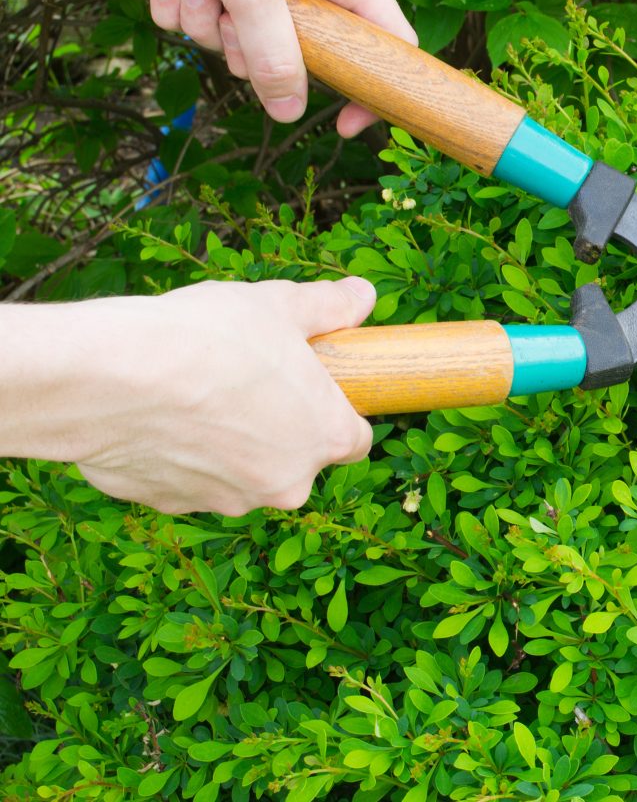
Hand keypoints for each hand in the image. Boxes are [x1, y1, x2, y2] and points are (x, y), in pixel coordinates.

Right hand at [67, 278, 376, 514]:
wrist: (109, 376)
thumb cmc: (207, 338)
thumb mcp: (280, 305)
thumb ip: (330, 307)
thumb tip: (362, 297)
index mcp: (326, 438)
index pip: (355, 440)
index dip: (337, 412)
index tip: (314, 389)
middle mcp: (286, 483)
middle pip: (296, 459)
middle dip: (279, 428)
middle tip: (247, 381)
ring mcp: (228, 500)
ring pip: (241, 473)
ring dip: (229, 445)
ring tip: (197, 393)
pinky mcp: (172, 504)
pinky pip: (188, 479)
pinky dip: (181, 455)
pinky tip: (159, 416)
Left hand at [122, 0, 416, 135]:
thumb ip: (274, 54)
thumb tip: (292, 114)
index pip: (387, 45)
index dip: (373, 89)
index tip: (343, 125)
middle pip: (299, 54)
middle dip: (249, 49)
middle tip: (228, 20)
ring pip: (241, 41)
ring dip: (204, 24)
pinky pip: (205, 21)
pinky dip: (179, 7)